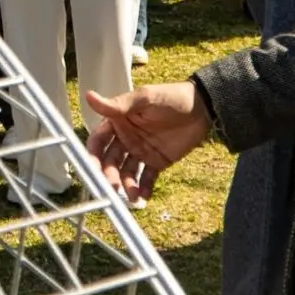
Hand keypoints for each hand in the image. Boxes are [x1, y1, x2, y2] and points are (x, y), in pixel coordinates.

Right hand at [82, 83, 211, 202]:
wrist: (203, 108)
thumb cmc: (172, 97)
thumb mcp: (145, 98)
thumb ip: (119, 104)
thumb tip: (90, 97)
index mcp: (118, 122)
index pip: (99, 140)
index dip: (92, 154)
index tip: (90, 167)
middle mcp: (126, 139)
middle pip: (110, 161)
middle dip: (108, 175)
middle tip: (111, 187)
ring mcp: (141, 152)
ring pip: (127, 172)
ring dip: (125, 185)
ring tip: (131, 196)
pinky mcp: (157, 162)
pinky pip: (147, 178)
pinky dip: (144, 189)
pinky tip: (143, 197)